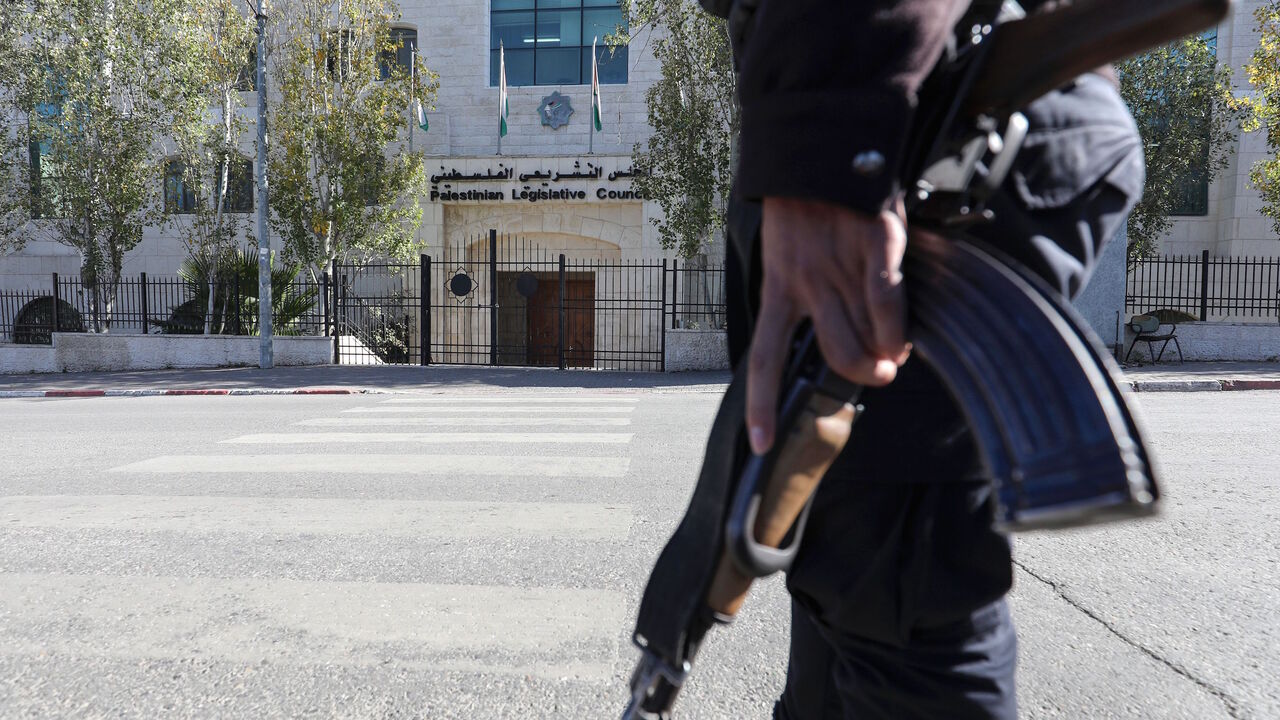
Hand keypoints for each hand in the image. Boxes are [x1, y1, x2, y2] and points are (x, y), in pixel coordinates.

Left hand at [746, 197, 909, 454]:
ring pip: (865, 335)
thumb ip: (806, 298)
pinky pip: (890, 301)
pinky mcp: (874, 245)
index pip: (763, 358)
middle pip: (836, 354)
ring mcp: (839, 266)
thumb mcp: (789, 255)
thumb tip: (843, 343)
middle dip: (862, 373)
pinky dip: (899, 326)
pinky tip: (903, 335)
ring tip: (894, 350)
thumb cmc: (811, 209)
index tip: (762, 445)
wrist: (826, 148)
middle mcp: (805, 284)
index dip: (762, 405)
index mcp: (777, 288)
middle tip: (878, 371)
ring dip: (885, 354)